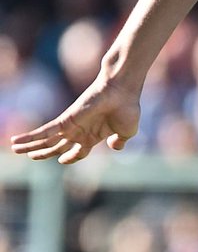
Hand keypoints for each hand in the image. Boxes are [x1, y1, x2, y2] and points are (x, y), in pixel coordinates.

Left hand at [10, 77, 140, 163]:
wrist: (122, 91)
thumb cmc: (128, 109)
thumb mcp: (127, 132)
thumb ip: (120, 141)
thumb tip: (115, 147)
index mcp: (95, 136)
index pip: (79, 151)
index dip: (70, 157)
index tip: (63, 160)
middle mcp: (80, 131)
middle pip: (57, 146)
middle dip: (44, 152)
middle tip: (32, 156)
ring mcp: (71, 126)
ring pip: (46, 141)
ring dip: (30, 146)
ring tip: (15, 149)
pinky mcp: (65, 120)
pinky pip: (44, 132)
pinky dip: (30, 138)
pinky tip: (17, 141)